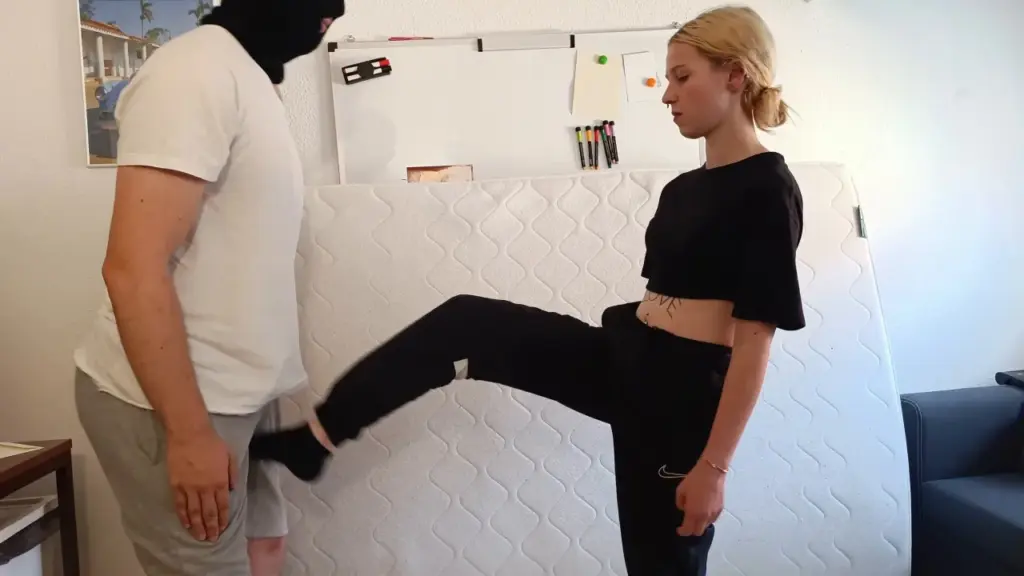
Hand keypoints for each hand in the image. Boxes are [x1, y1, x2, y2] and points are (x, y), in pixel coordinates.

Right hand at [166, 427, 237, 541]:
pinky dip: (183, 516)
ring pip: (194, 512)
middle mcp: (205, 488)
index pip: (222, 506)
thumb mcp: (230, 455)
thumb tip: (232, 489)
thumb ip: (232, 473)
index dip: (222, 519)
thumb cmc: (211, 442)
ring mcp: (189, 488)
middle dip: (211, 528)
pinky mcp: (176, 485)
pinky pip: (180, 505)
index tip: (222, 529)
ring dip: (198, 526)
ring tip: (200, 537)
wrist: (189, 434)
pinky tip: (186, 524)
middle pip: (208, 513)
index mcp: (220, 481)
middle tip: (211, 539)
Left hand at [675, 459, 725, 536]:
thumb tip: (683, 509)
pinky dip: (707, 519)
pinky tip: (704, 511)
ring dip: (700, 524)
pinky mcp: (721, 509)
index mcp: (693, 513)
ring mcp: (714, 514)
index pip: (688, 530)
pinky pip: (713, 519)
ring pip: (706, 526)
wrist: (712, 472)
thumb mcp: (681, 490)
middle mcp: (704, 517)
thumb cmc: (695, 480)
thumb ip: (679, 503)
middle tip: (686, 523)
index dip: (682, 532)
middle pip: (698, 532)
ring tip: (696, 515)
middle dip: (691, 530)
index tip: (679, 529)